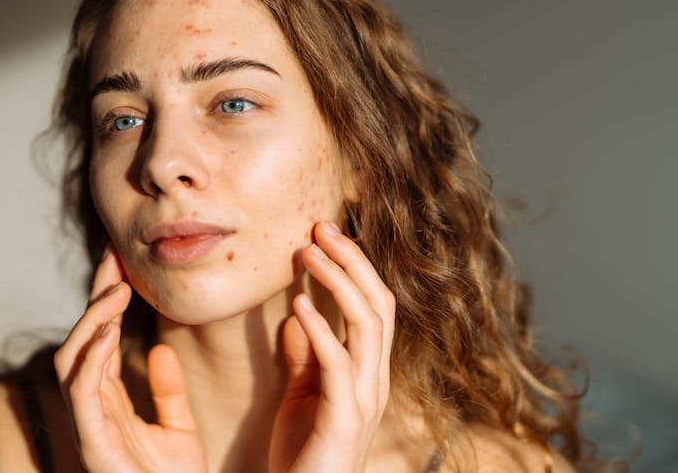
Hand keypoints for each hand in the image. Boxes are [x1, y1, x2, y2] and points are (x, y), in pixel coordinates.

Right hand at [53, 248, 206, 472]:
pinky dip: (92, 357)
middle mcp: (93, 409)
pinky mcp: (93, 442)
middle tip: (114, 260)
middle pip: (83, 340)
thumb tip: (161, 349)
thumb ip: (168, 392)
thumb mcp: (178, 429)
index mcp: (110, 403)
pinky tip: (109, 330)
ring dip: (92, 321)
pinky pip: (83, 392)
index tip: (121, 263)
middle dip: (95, 298)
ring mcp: (89, 425)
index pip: (102, 341)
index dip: (107, 300)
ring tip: (118, 291)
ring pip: (73, 360)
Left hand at [269, 222, 395, 472]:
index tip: (325, 235)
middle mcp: (375, 381)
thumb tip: (298, 316)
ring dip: (339, 283)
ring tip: (310, 253)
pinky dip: (321, 329)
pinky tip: (299, 304)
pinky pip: (338, 365)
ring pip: (368, 326)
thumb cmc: (304, 453)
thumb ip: (306, 356)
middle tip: (321, 227)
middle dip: (353, 262)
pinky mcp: (344, 419)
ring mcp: (364, 400)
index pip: (374, 307)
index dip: (355, 267)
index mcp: (368, 372)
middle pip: (379, 305)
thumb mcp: (302, 395)